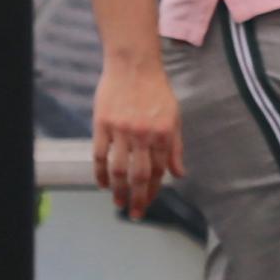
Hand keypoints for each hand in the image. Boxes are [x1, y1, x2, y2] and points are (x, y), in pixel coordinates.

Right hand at [92, 55, 186, 217]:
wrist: (134, 66)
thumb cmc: (156, 91)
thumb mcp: (174, 118)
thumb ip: (175, 148)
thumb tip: (179, 174)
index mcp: (164, 134)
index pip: (159, 171)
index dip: (153, 191)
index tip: (148, 203)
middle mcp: (144, 135)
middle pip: (139, 175)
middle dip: (137, 198)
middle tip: (134, 214)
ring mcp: (122, 130)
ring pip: (119, 169)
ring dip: (118, 190)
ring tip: (117, 202)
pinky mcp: (103, 125)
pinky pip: (100, 155)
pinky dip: (100, 172)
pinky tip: (102, 183)